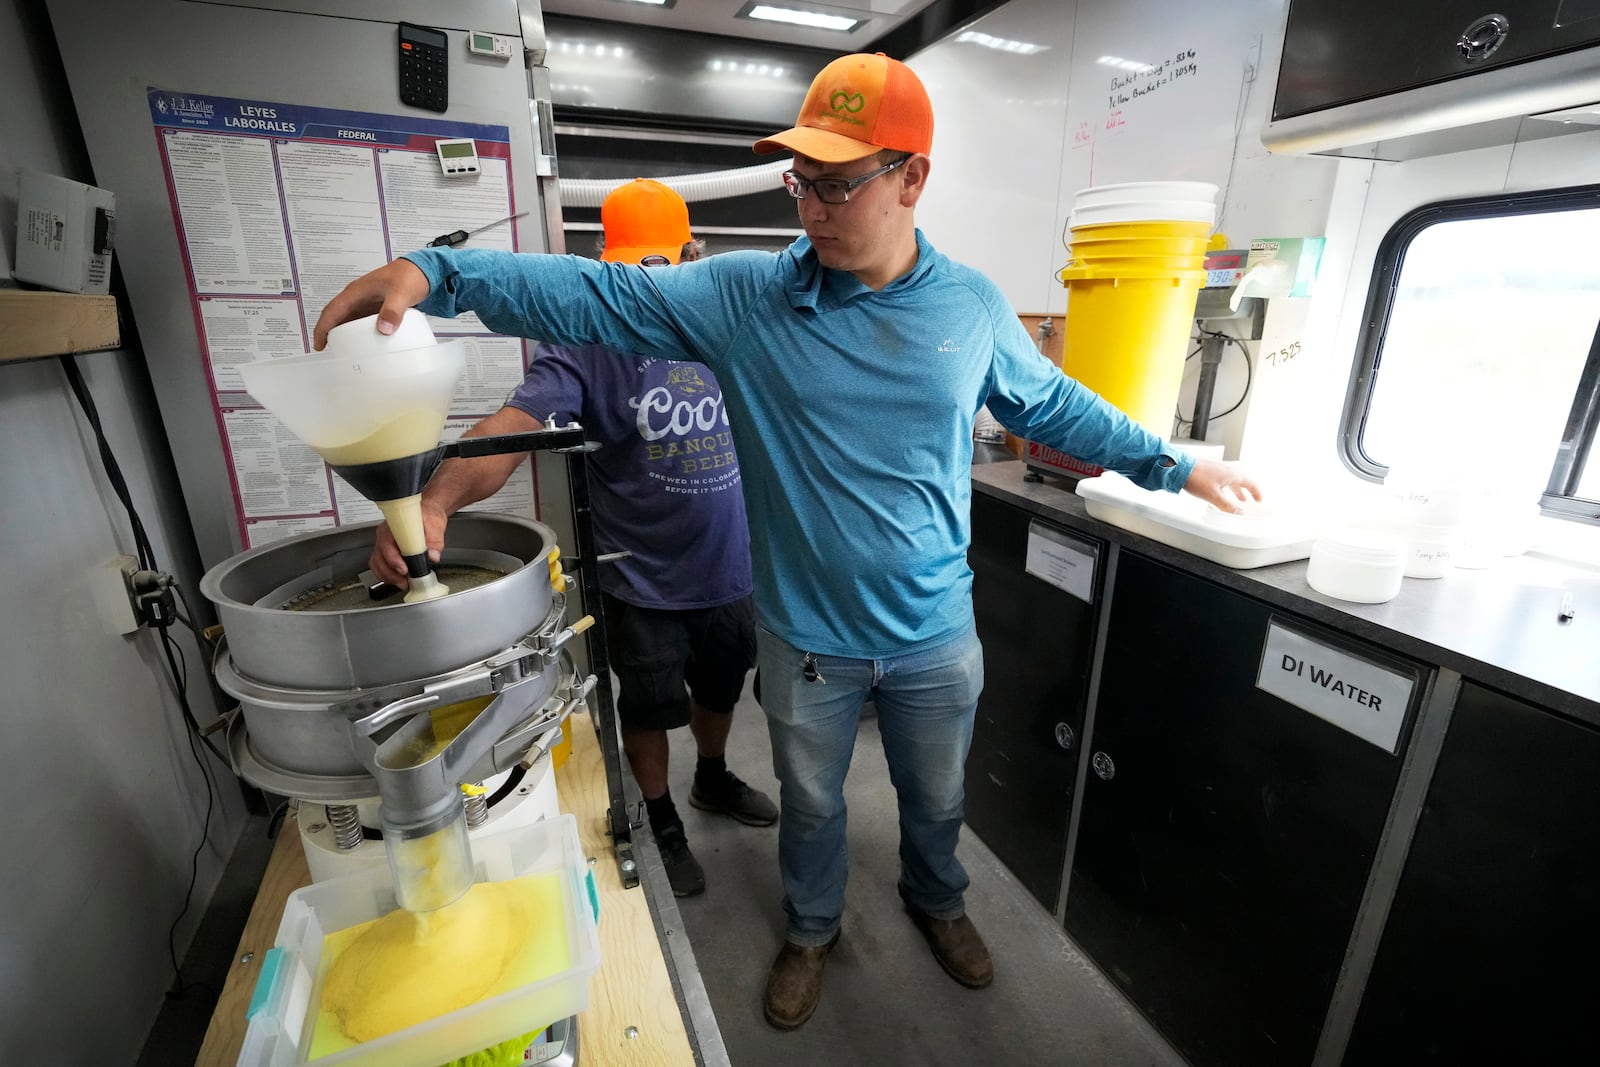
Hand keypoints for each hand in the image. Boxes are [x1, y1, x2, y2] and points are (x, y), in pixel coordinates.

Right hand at [313, 259, 431, 350]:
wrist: (422, 270)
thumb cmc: (409, 275)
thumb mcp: (401, 292)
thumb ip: (393, 310)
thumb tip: (383, 329)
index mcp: (356, 292)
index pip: (332, 311)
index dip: (322, 328)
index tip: (319, 344)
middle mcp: (358, 297)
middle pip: (337, 317)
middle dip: (329, 333)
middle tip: (330, 351)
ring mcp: (367, 303)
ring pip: (349, 320)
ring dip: (345, 335)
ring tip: (346, 352)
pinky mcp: (376, 308)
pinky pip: (362, 322)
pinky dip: (360, 333)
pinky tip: (366, 344)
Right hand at [369, 500, 449, 587]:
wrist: (427, 511)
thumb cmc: (427, 514)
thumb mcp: (435, 524)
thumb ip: (434, 540)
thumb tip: (433, 555)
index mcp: (393, 526)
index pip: (386, 545)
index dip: (393, 560)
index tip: (403, 569)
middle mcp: (385, 535)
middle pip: (379, 558)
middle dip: (390, 574)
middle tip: (405, 581)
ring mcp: (384, 543)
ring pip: (377, 564)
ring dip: (388, 577)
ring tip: (402, 583)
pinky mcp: (387, 551)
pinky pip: (380, 565)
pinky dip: (387, 575)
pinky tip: (398, 579)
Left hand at [1183, 458, 1262, 513]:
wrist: (1179, 467)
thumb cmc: (1196, 478)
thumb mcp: (1213, 496)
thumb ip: (1227, 506)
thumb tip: (1239, 513)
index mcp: (1232, 474)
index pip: (1250, 483)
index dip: (1256, 492)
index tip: (1259, 500)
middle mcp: (1227, 469)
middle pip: (1242, 481)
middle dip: (1247, 492)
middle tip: (1250, 500)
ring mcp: (1218, 468)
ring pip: (1232, 480)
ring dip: (1237, 490)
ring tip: (1238, 499)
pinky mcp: (1209, 470)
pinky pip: (1223, 479)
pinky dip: (1227, 487)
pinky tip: (1221, 493)